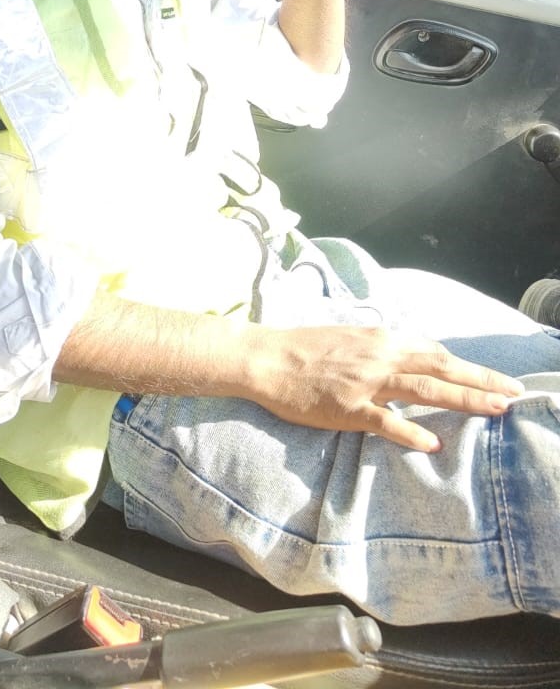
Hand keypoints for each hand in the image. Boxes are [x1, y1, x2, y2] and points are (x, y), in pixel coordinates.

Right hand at [248, 324, 524, 451]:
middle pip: (442, 366)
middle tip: (514, 392)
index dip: (468, 366)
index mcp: (382, 339)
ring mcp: (366, 382)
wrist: (267, 357)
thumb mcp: (351, 338)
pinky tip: (433, 443)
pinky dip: (411, 431)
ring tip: (495, 410)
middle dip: (482, 380)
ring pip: (426, 389)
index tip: (494, 377)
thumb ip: (382, 348)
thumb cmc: (305, 348)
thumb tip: (410, 355)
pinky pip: (385, 421)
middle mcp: (381, 356)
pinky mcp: (348, 408)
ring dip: (464, 399)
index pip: (436, 351)